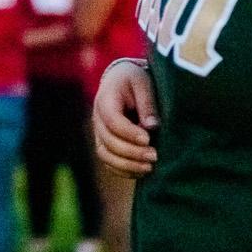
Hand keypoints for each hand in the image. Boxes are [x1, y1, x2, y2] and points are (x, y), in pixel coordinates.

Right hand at [92, 60, 157, 176]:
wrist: (121, 80)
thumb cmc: (135, 80)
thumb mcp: (143, 83)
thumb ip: (147, 103)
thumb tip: (151, 126)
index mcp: (105, 100)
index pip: (112, 121)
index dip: (129, 132)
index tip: (148, 138)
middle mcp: (97, 119)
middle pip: (108, 141)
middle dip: (132, 152)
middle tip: (154, 156)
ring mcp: (99, 133)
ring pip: (105, 155)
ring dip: (127, 165)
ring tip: (149, 168)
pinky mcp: (105, 144)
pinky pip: (108, 162)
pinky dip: (123, 170)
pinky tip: (142, 172)